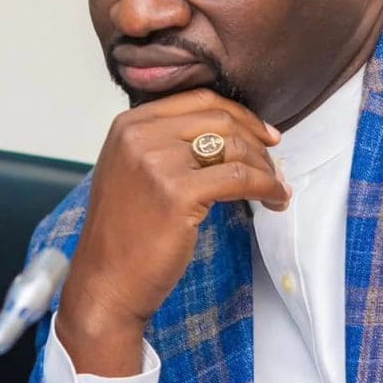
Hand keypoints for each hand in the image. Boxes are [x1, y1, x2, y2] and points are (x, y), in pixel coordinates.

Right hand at [56, 88, 289, 374]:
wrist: (106, 283)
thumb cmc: (127, 234)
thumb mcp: (135, 170)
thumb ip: (169, 143)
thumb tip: (232, 133)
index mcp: (129, 124)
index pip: (199, 100)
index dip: (241, 115)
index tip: (264, 134)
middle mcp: (139, 135)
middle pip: (220, 119)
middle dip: (257, 141)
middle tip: (275, 165)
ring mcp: (157, 162)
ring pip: (234, 148)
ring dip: (265, 168)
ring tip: (276, 188)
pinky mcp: (178, 192)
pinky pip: (239, 178)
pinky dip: (265, 187)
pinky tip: (275, 200)